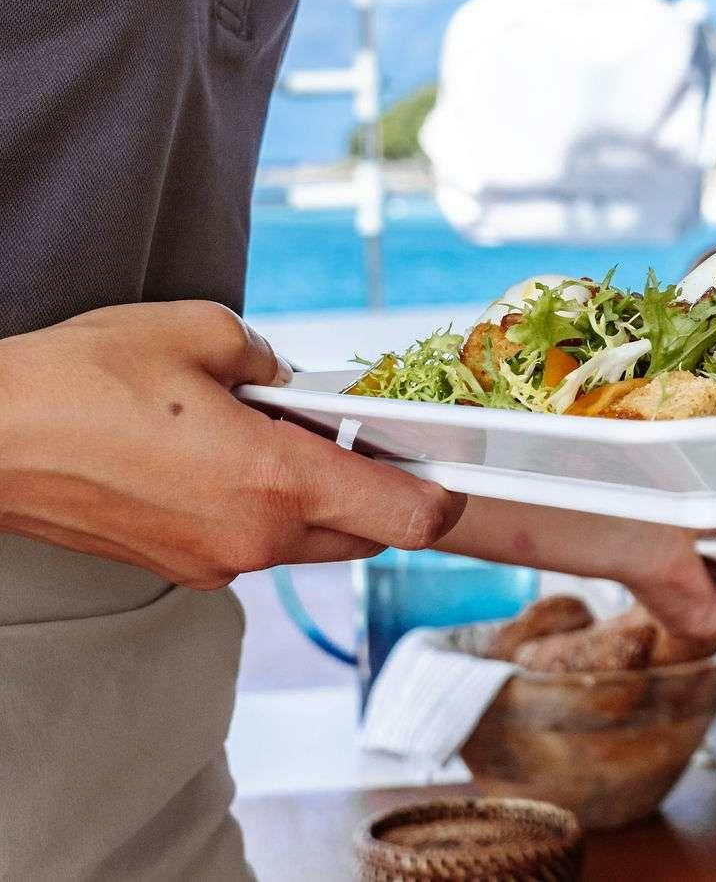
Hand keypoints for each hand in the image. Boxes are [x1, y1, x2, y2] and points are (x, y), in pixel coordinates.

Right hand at [0, 301, 465, 587]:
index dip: (445, 495)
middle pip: (367, 534)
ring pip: (311, 542)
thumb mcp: (201, 332)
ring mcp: (215, 563)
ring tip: (278, 433)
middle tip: (359, 430)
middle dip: (381, 488)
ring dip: (320, 498)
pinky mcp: (179, 566)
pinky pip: (255, 543)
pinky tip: (230, 458)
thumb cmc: (79, 385)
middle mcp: (255, 539)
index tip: (453, 466)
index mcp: (278, 484)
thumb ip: (272, 358)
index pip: (409, 517)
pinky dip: (266, 508)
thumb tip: (291, 380)